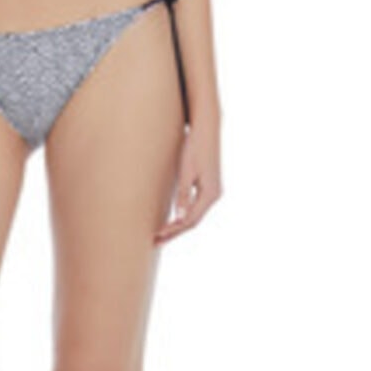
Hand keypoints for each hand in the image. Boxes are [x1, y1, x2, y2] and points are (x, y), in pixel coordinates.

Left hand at [154, 121, 221, 242]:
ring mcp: (213, 191)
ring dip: (179, 225)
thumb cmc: (194, 147)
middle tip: (156, 241)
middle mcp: (214, 195)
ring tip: (162, 233)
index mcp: (210, 194)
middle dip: (174, 232)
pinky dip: (184, 214)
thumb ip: (183, 196)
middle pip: (193, 221)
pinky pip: (196, 206)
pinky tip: (173, 218)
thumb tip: (180, 219)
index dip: (173, 230)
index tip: (157, 235)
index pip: (190, 220)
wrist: (206, 129)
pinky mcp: (209, 186)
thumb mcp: (186, 172)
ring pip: (195, 215)